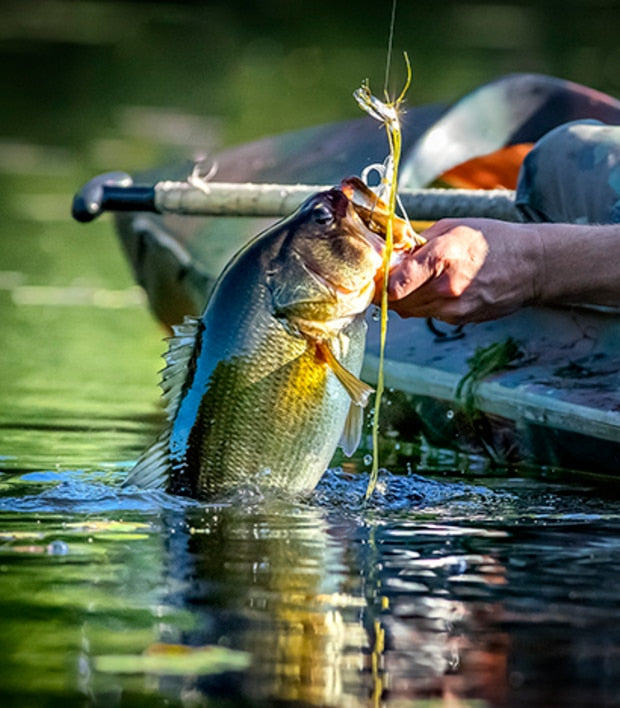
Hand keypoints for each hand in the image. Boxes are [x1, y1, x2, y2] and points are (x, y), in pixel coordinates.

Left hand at [386, 218, 541, 323]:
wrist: (532, 264)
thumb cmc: (491, 240)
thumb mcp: (452, 228)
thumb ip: (418, 244)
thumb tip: (390, 256)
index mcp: (442, 256)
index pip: (395, 284)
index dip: (378, 283)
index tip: (372, 277)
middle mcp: (447, 287)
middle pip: (397, 301)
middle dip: (387, 291)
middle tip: (384, 279)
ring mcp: (455, 308)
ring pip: (411, 311)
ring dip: (404, 299)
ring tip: (411, 282)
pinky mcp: (462, 320)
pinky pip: (430, 315)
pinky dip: (425, 305)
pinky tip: (436, 290)